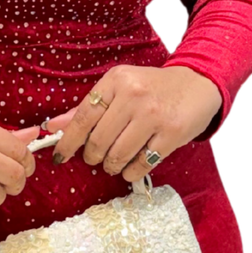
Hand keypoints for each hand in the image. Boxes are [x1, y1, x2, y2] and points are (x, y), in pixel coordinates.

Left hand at [41, 65, 222, 181]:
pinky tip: (131, 167)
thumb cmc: (152, 88)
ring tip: (114, 162)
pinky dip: (131, 171)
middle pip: (98, 141)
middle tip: (96, 157)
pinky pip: (141, 164)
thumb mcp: (119, 88)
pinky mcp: (171, 133)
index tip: (60, 156)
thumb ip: (87, 108)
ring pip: (118, 155)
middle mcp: (133, 96)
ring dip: (111, 166)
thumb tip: (54, 126)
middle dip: (92, 156)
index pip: (82, 118)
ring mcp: (154, 115)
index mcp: (116, 81)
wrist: (197, 83)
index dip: (68, 142)